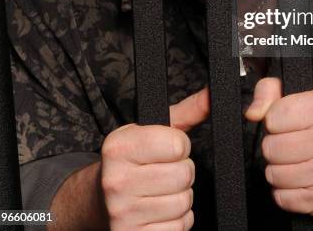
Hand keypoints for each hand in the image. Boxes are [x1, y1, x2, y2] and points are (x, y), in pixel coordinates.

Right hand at [101, 86, 209, 229]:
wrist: (99, 200)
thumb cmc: (133, 160)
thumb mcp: (153, 130)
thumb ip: (187, 111)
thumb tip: (213, 95)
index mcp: (119, 147)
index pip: (178, 145)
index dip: (179, 146)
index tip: (167, 149)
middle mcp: (116, 181)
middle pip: (184, 175)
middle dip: (182, 171)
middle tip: (165, 170)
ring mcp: (123, 215)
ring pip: (184, 203)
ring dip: (181, 197)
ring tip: (161, 190)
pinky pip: (179, 228)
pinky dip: (177, 221)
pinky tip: (159, 211)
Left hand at [244, 78, 312, 221]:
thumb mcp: (309, 97)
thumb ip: (271, 92)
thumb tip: (253, 113)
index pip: (272, 117)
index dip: (274, 120)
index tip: (288, 123)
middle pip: (270, 147)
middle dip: (276, 146)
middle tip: (292, 144)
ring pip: (273, 174)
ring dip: (279, 169)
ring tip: (296, 162)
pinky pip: (282, 197)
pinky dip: (286, 191)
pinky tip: (301, 180)